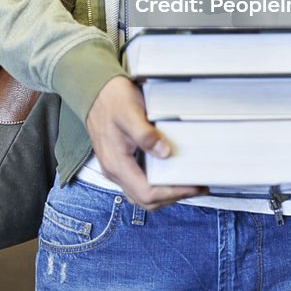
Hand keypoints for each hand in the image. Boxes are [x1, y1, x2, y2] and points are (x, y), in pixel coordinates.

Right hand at [85, 75, 206, 210]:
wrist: (95, 90)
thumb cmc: (111, 99)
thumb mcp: (130, 112)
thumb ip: (145, 134)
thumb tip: (164, 152)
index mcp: (116, 163)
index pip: (146, 193)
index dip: (172, 193)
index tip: (192, 186)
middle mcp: (114, 170)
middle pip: (145, 200)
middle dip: (172, 197)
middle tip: (195, 187)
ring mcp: (116, 167)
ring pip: (141, 194)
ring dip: (164, 193)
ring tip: (185, 183)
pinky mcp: (120, 160)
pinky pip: (139, 182)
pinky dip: (156, 183)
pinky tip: (169, 173)